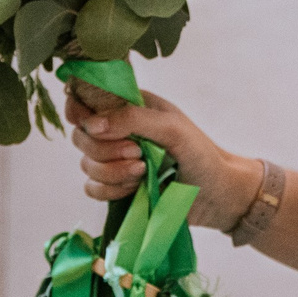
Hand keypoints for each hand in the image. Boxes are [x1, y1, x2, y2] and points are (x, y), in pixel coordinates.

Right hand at [63, 84, 261, 231]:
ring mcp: (116, 160)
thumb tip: (92, 124)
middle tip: (137, 154)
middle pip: (81, 136)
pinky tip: (135, 189)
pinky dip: (110, 191)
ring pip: (86, 164)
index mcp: (130, 106)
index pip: (87, 100)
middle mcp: (119, 131)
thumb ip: (132, 119)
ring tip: (142, 173)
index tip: (92, 126)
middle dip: (104, 149)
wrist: (218, 196)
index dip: (79, 112)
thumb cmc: (202, 154)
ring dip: (112, 172)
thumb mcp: (172, 128)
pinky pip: (92, 188)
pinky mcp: (117, 187)